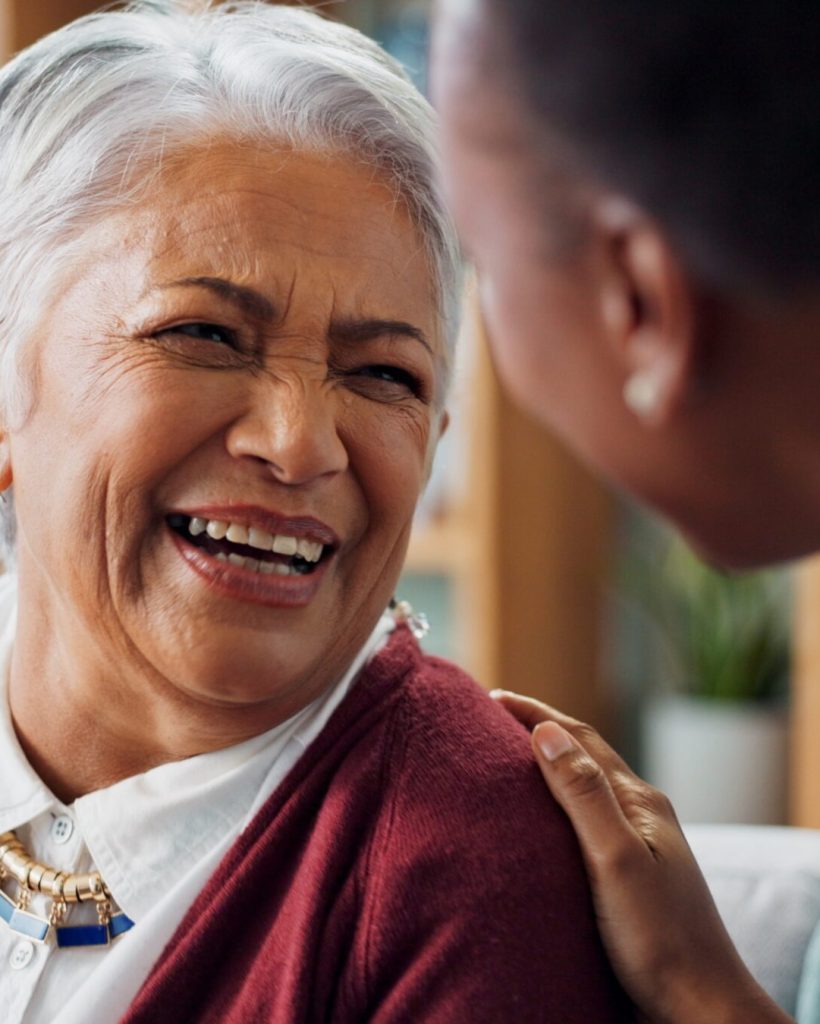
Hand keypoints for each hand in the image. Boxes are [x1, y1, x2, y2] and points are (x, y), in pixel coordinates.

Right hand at [493, 691, 793, 1023]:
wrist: (700, 1008)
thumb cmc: (662, 940)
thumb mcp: (617, 860)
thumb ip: (583, 795)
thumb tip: (547, 731)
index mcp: (639, 802)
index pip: (580, 739)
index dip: (535, 714)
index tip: (490, 698)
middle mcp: (639, 816)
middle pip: (584, 756)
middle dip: (539, 731)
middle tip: (489, 720)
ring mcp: (636, 846)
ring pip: (584, 790)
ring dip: (547, 767)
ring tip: (504, 762)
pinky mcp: (626, 877)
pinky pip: (584, 824)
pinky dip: (554, 808)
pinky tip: (535, 824)